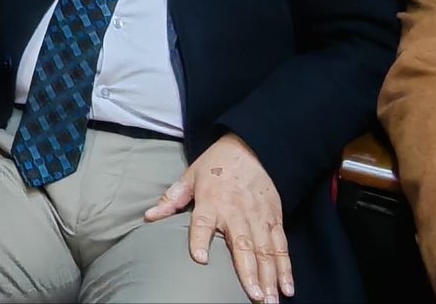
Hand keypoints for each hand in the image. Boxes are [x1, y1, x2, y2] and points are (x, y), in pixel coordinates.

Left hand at [144, 133, 292, 302]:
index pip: (203, 223)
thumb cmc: (215, 165)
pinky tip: (287, 287)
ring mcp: (258, 216)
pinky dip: (285, 267)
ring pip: (266, 251)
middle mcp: (237, 211)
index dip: (200, 240)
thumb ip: (171, 199)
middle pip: (243, 245)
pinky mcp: (274, 218)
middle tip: (253, 297)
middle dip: (249, 273)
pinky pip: (281, 246)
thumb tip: (149, 217)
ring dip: (269, 277)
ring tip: (269, 300)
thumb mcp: (189, 176)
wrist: (249, 148)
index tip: (199, 259)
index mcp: (212, 201)